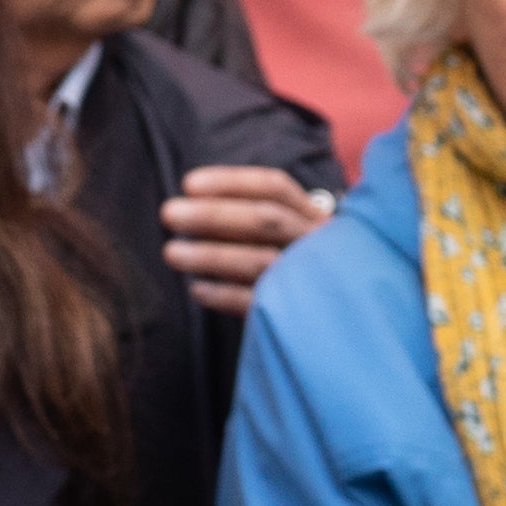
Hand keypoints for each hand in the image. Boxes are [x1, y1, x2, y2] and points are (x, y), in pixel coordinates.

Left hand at [160, 163, 334, 317]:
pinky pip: (260, 303)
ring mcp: (314, 280)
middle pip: (266, 220)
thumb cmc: (295, 268)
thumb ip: (250, 221)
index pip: (275, 188)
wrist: (336, 323)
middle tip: (169, 213)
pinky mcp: (303, 316)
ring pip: (261, 261)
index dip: (231, 182)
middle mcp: (319, 244)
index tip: (189, 184)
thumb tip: (193, 206)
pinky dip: (225, 295)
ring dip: (212, 255)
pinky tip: (196, 289)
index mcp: (313, 218)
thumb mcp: (286, 237)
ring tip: (171, 252)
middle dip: (214, 214)